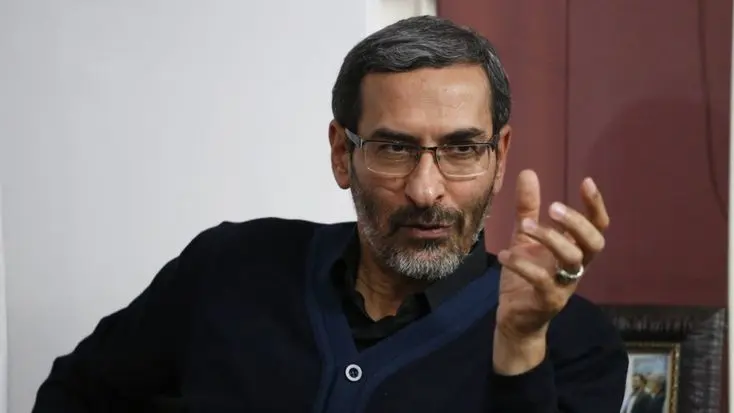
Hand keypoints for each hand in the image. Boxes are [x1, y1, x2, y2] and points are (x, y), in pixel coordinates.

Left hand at [493, 170, 608, 373]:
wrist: (515, 319)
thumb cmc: (525, 276)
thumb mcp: (524, 238)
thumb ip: (528, 209)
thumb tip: (529, 172)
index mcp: (574, 250)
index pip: (597, 226)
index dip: (595, 205)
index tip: (586, 181)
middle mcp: (576, 267)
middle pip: (593, 243)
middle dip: (576, 223)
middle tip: (553, 207)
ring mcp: (565, 285)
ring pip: (571, 259)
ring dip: (549, 239)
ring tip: (524, 228)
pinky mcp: (548, 301)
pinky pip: (542, 281)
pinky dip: (522, 265)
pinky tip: (503, 256)